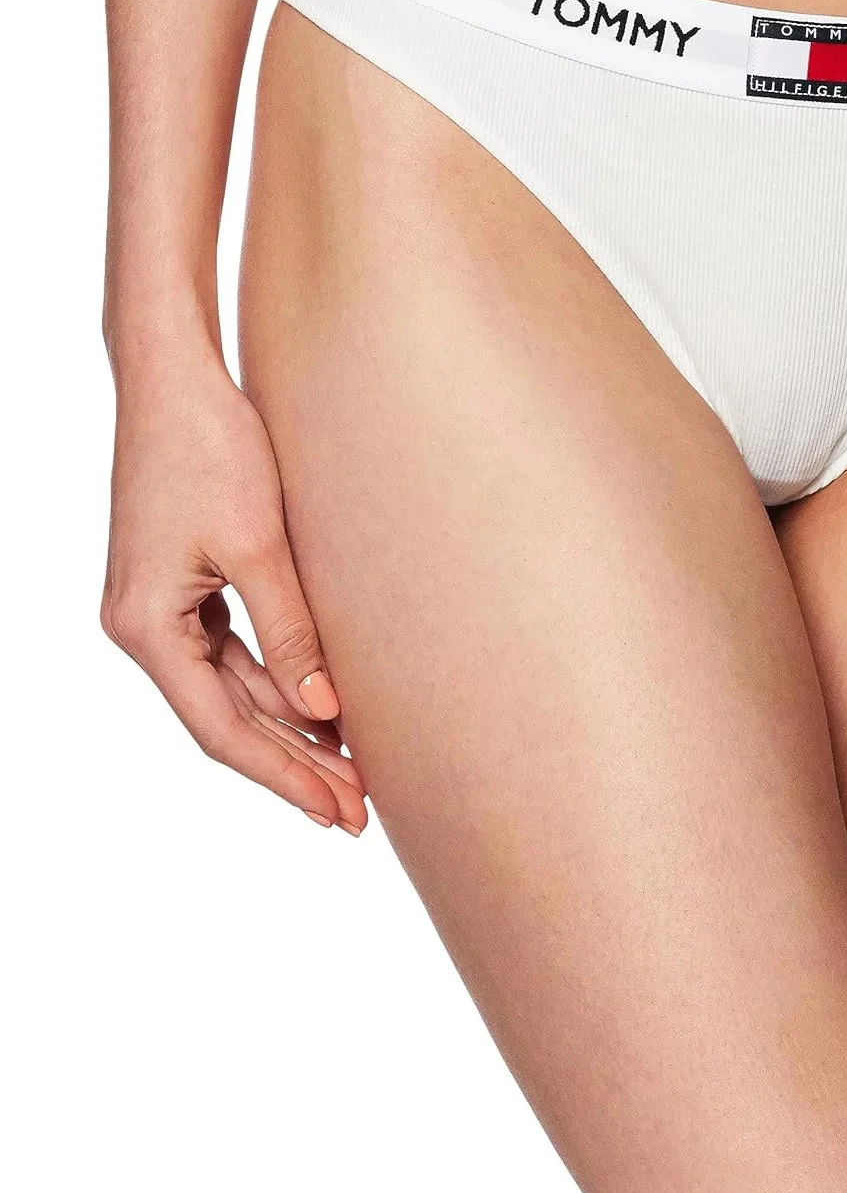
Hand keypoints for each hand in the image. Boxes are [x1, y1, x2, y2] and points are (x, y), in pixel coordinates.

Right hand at [102, 344, 366, 833]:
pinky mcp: (184, 586)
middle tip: (357, 814)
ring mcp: (160, 608)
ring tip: (351, 774)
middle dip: (294, 767)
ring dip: (291, 730)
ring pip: (233, 691)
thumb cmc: (212, 447)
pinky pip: (233, 654)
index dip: (282, 776)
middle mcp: (143, 627)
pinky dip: (278, 683)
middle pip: (228, 719)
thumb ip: (292, 634)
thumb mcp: (260, 546)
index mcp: (147, 627)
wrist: (175, 379)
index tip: (337, 811)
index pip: (221, 729)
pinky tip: (321, 711)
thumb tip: (326, 715)